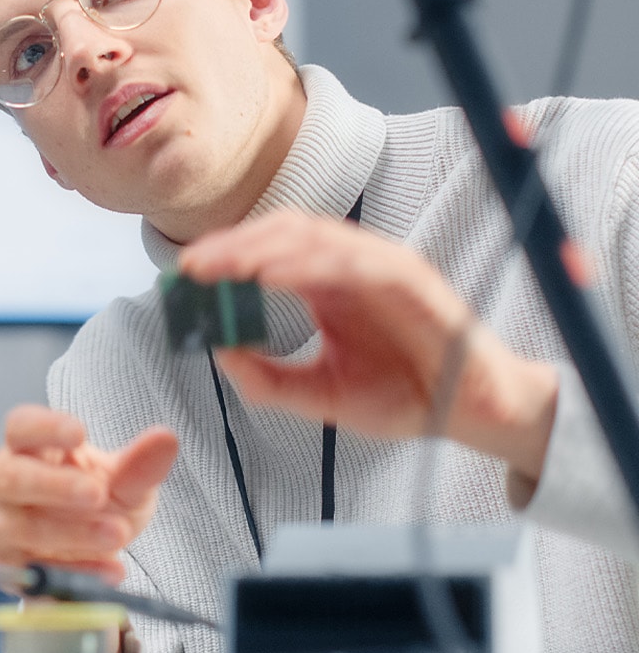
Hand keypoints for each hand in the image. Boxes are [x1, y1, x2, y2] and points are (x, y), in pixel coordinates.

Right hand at [0, 405, 178, 583]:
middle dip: (53, 485)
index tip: (79, 434)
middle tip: (97, 493)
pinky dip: (74, 572)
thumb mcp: (127, 483)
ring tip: (115, 533)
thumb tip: (165, 438)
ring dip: (68, 532)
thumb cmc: (99, 501)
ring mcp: (0, 525)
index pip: (20, 426)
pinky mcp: (8, 566)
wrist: (93, 550)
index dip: (44, 428)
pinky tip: (110, 569)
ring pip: (16, 527)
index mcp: (28, 447)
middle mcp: (3, 482)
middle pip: (8, 476)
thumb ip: (140, 464)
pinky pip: (33, 571)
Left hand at [178, 212, 557, 485]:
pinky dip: (316, 263)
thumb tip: (217, 353)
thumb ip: (267, 379)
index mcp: (327, 284)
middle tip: (192, 264)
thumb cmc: (404, 397)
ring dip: (266, 247)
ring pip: (317, 239)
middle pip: (284, 234)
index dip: (225, 254)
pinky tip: (276, 275)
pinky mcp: (415, 282)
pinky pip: (361, 262)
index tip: (182, 271)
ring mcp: (384, 269)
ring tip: (224, 265)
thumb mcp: (319, 394)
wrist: (471, 418)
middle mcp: (352, 268)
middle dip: (234, 245)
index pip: (268, 250)